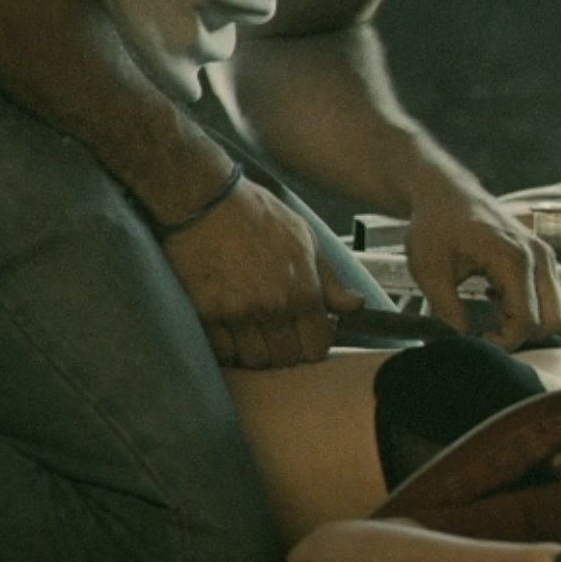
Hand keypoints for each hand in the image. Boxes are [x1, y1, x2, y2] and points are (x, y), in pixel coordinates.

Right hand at [159, 178, 365, 368]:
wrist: (205, 200)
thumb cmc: (255, 214)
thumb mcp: (303, 238)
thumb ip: (330, 279)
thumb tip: (355, 306)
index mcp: (302, 289)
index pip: (317, 346)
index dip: (313, 344)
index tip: (305, 334)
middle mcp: (273, 306)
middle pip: (286, 359)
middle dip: (285, 349)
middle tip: (278, 333)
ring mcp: (238, 313)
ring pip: (255, 360)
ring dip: (256, 351)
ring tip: (253, 330)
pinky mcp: (207, 314)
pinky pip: (223, 352)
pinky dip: (229, 347)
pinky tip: (231, 327)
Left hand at [403, 183, 560, 348]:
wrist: (445, 192)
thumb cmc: (435, 227)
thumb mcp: (428, 271)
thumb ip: (447, 310)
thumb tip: (465, 340)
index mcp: (513, 259)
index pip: (527, 322)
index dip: (504, 342)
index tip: (477, 339)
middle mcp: (538, 256)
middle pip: (553, 320)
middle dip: (522, 335)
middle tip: (488, 330)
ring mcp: (544, 254)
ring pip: (556, 310)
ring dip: (528, 322)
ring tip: (490, 311)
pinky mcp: (542, 256)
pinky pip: (550, 296)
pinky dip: (530, 307)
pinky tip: (496, 296)